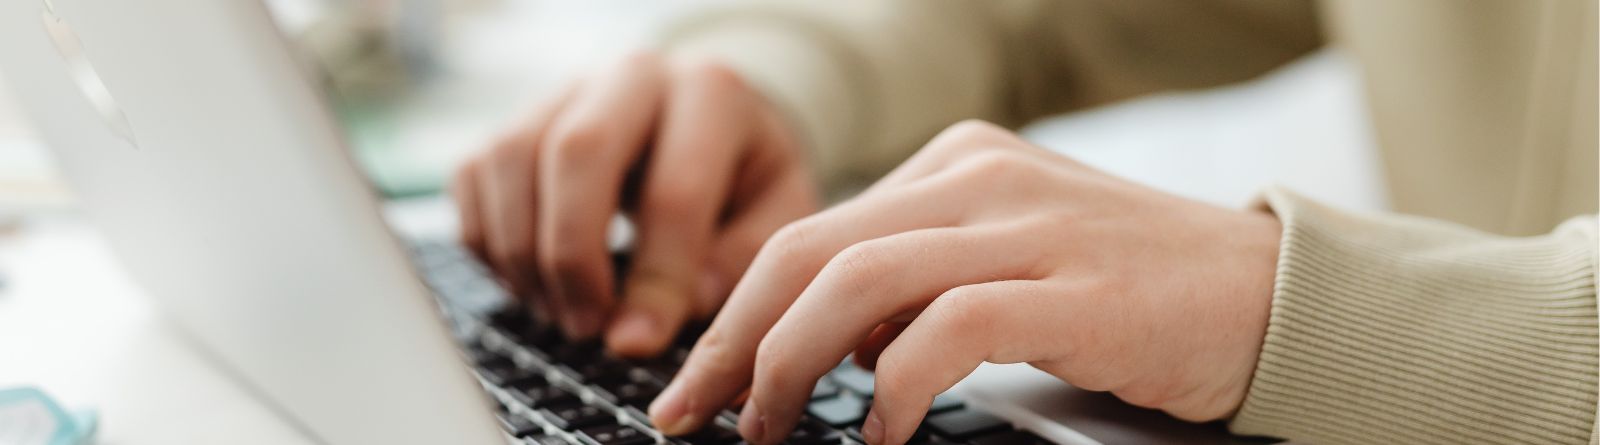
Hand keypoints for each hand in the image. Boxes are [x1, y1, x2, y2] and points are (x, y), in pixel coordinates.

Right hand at [452, 50, 819, 355]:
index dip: (654, 280)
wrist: (707, 123)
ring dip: (524, 254)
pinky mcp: (514, 117)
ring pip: (511, 159)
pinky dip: (489, 242)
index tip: (638, 343)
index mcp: (713, 93)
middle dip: (573, 257)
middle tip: (586, 328)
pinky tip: (532, 283)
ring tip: (561, 314)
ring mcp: (565, 89)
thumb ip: (736, 262)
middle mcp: (633, 75)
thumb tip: (662, 313)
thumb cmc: (744, 179)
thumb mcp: (774, 215)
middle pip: (576, 152)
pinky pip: (473, 176)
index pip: (674, 191)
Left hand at [648, 120, 1282, 443]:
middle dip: (736, 342)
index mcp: (955, 164)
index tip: (698, 383)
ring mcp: (1030, 226)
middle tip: (697, 413)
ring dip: (792, 365)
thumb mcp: (1007, 260)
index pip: (810, 233)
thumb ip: (918, 284)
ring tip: (772, 429)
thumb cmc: (1130, 290)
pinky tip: (878, 434)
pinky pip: (950, 329)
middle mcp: (980, 178)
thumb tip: (822, 345)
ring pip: (860, 282)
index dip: (737, 314)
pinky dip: (893, 386)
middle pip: (811, 252)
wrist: (1269, 293)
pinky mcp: (1077, 288)